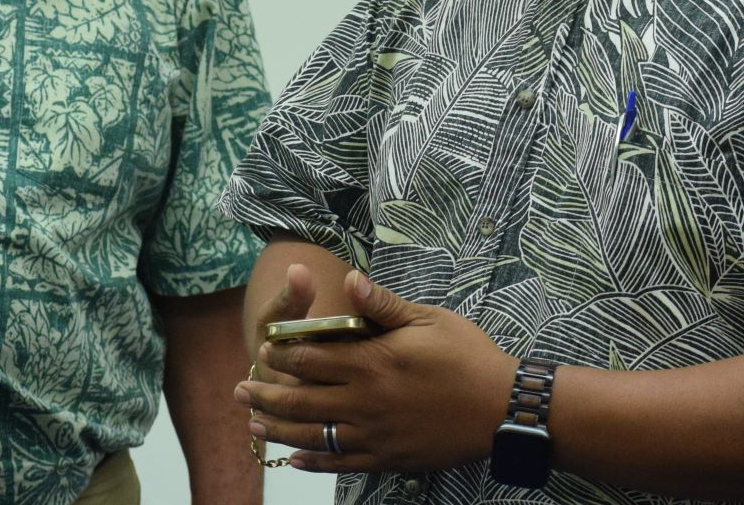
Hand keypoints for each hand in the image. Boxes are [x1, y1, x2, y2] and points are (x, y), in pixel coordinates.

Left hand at [236, 269, 514, 473]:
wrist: (504, 410)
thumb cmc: (468, 357)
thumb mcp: (428, 320)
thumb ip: (382, 305)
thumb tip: (350, 279)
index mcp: (372, 363)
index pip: (310, 359)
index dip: (281, 355)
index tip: (262, 350)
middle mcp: (366, 402)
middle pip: (301, 401)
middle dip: (266, 396)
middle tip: (239, 391)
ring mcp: (376, 435)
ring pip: (315, 435)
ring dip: (279, 431)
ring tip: (253, 425)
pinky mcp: (389, 458)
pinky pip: (343, 462)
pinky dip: (315, 461)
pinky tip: (296, 459)